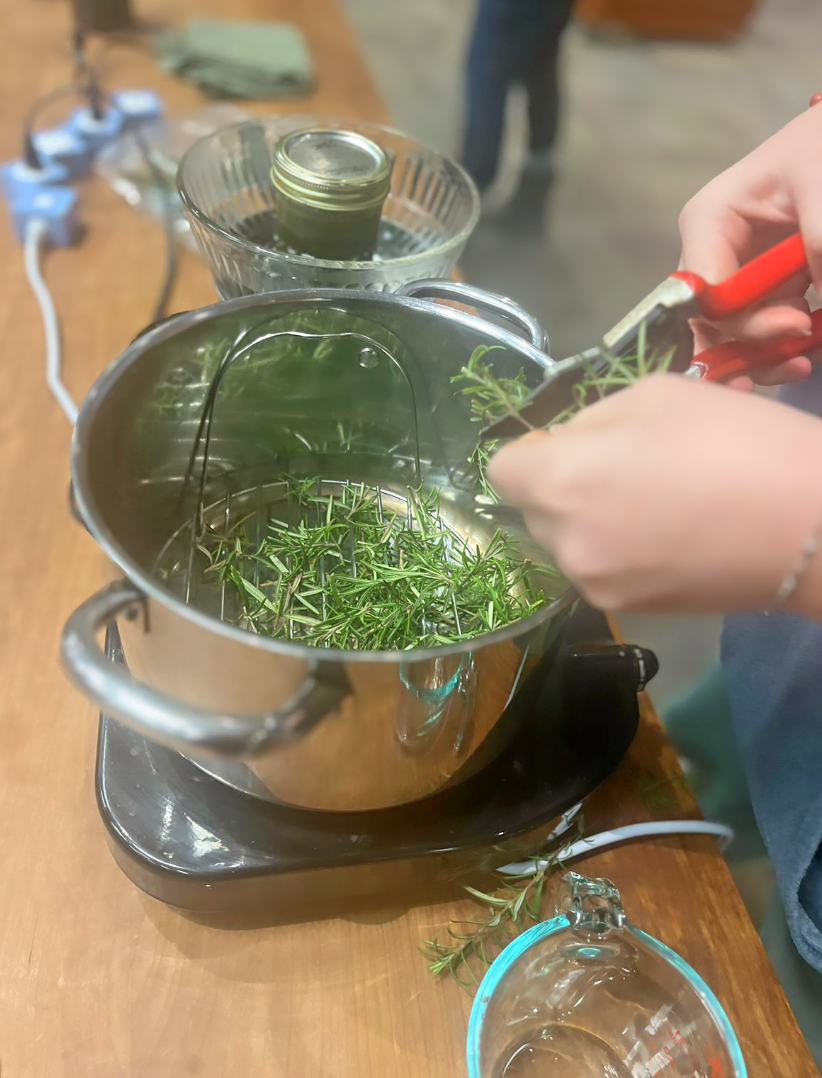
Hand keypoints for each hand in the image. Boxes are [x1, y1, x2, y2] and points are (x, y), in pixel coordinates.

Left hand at [487, 374, 821, 614]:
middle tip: (623, 468)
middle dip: (561, 486)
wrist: (809, 526)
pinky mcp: (625, 612)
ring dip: (589, 521)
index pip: (500, 470)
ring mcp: (592, 583)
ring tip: (653, 503)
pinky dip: (617, 552)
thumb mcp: (653, 395)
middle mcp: (561, 540)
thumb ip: (589, 421)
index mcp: (559, 480)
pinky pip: (599, 570)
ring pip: (565, 543)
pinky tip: (669, 535)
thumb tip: (563, 444)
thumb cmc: (733, 441)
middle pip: (532, 509)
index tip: (570, 445)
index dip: (531, 452)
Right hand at [678, 98, 821, 390]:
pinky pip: (757, 336)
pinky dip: (779, 351)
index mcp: (709, 221)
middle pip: (710, 324)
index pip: (705, 291)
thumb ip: (819, 242)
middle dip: (750, 350)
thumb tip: (818, 309)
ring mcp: (736, 275)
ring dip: (764, 359)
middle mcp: (711, 254)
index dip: (744, 320)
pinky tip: (804, 353)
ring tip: (805, 358)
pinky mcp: (762, 290)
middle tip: (799, 358)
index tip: (798, 323)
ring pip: (730, 339)